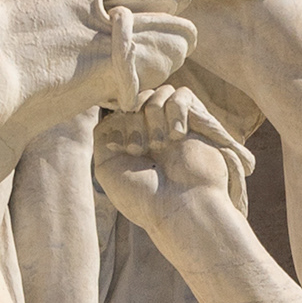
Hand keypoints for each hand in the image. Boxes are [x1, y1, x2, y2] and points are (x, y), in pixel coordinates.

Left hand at [90, 85, 252, 251]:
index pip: (121, 106)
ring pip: (159, 92)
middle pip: (138, 97)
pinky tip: (177, 135)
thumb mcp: (107, 168)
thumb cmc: (144, 196)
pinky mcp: (198, 122)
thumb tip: (114, 108)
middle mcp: (153, 130)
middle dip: (134, 120)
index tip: (127, 151)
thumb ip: (103, 134)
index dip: (120, 121)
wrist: (182, 210)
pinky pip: (182, 94)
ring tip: (162, 145)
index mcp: (132, 139)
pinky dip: (176, 110)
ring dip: (154, 117)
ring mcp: (175, 125)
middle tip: (141, 150)